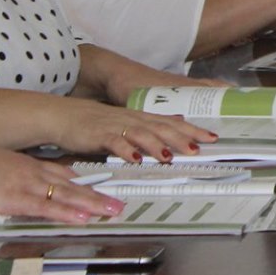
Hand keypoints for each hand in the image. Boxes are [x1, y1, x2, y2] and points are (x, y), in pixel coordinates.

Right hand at [0, 142, 122, 222]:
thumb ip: (14, 178)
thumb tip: (20, 190)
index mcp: (30, 166)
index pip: (65, 175)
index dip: (85, 184)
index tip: (101, 190)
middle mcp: (35, 173)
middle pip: (73, 185)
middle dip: (98, 196)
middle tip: (117, 204)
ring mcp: (28, 185)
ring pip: (67, 196)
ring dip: (92, 205)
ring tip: (111, 210)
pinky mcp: (17, 198)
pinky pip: (47, 207)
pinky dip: (67, 213)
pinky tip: (82, 217)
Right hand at [52, 97, 216, 161]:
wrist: (64, 115)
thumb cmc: (95, 122)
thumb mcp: (125, 122)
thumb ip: (148, 126)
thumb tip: (174, 125)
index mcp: (140, 117)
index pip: (172, 122)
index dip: (192, 129)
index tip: (211, 136)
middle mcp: (132, 119)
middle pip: (161, 127)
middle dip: (182, 137)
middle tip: (199, 147)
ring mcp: (116, 126)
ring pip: (141, 134)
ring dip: (157, 145)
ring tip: (170, 156)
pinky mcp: (99, 134)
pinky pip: (115, 142)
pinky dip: (126, 150)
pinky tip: (134, 159)